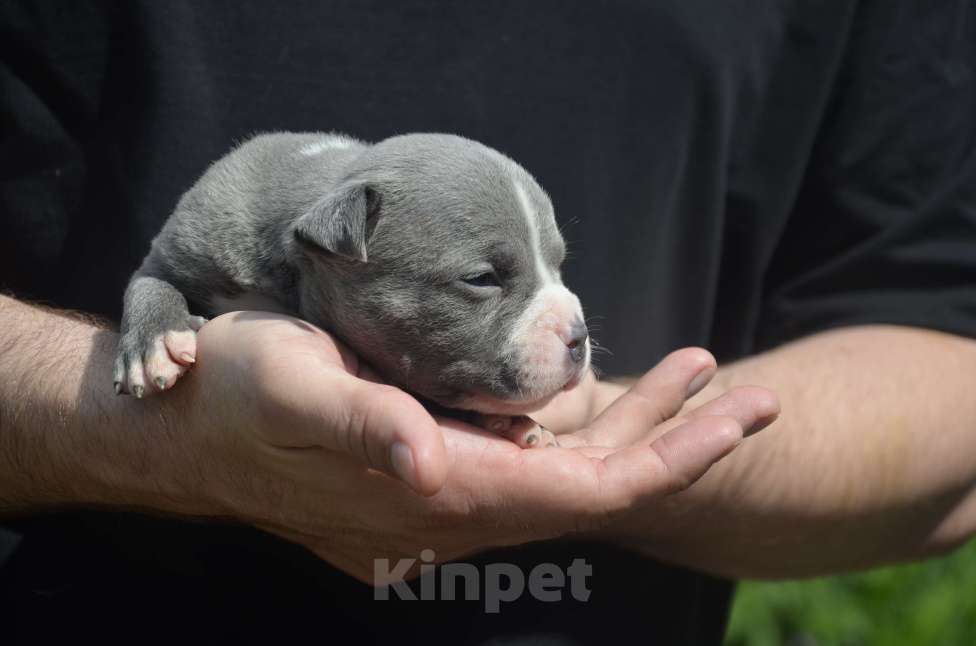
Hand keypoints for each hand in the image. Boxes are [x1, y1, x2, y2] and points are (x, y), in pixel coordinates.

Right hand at [165, 312, 776, 582]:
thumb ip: (363, 429)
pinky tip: (609, 398)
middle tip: (752, 392)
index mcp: (434, 494)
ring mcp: (444, 497)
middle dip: (676, 441)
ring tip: (698, 372)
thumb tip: (430, 466)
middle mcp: (452, 509)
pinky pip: (530, 461)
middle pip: (593, 487)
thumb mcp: (290, 390)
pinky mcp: (432, 474)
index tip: (737, 414)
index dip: (667, 458)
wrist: (183, 425)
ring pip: (567, 473)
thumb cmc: (231, 396)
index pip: (581, 491)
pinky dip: (580, 430)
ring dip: (634, 428)